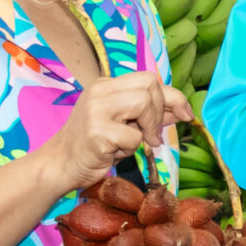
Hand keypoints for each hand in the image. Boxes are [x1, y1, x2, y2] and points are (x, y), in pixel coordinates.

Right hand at [35, 70, 181, 191]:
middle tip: (152, 136)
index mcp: (105, 85)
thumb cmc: (92, 147)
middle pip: (149, 86)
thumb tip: (180, 109)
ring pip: (143, 104)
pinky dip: (131, 149)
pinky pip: (133, 138)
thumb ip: (149, 115)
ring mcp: (96, 110)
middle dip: (160, 112)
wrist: (59, 166)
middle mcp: (100, 92)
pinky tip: (113, 153)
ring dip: (148, 129)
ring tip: (134, 143)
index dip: (173, 96)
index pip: (149, 79)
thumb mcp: (123, 125)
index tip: (186, 114)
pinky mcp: (97, 132)